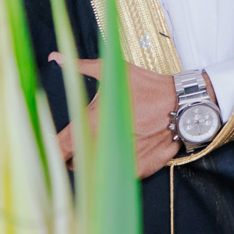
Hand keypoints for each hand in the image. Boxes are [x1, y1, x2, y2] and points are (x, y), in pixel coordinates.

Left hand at [50, 53, 215, 178]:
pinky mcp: (137, 170)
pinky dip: (115, 169)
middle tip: (80, 144)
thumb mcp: (115, 72)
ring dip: (92, 163)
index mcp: (92, 123)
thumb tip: (55, 56)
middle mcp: (103, 145)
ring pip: (93, 173)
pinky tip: (121, 154)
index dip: (50, 149)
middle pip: (72, 164)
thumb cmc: (148, 88)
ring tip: (101, 148)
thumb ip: (81, 66)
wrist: (183, 106)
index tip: (49, 147)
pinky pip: (117, 177)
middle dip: (72, 156)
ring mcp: (120, 160)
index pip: (57, 147)